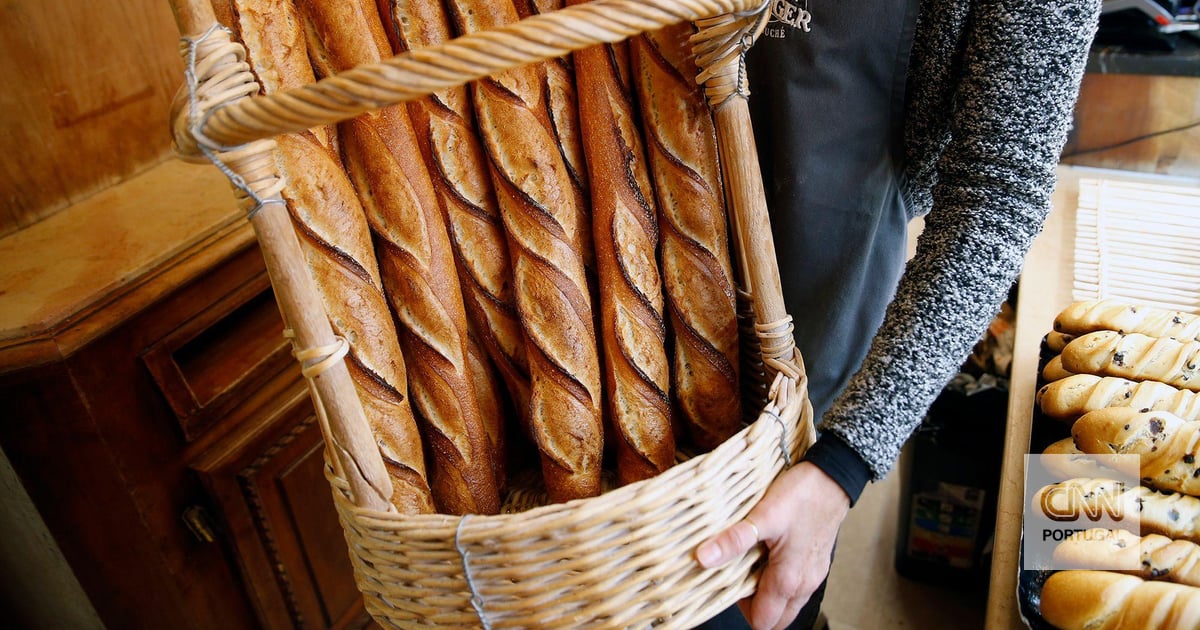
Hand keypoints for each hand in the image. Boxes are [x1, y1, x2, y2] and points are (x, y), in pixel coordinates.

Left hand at [694, 462, 849, 629]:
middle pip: (775, 617)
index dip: (740, 608)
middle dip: (754, 604)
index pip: (762, 621)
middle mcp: (804, 585)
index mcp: (788, 581)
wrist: (833, 477)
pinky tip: (769, 553)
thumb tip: (703, 558)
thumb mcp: (763, 516)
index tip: (727, 583)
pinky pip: (796, 586)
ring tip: (751, 562)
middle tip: (737, 574)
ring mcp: (813, 575)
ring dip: (766, 592)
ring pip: (786, 603)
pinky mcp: (816, 563)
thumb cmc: (802, 495)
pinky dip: (780, 579)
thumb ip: (734, 541)